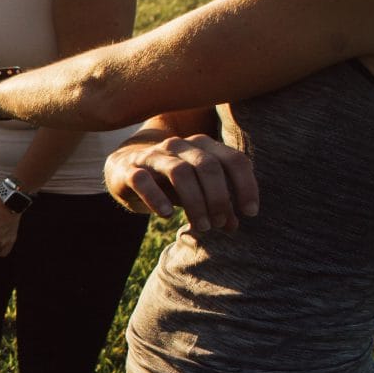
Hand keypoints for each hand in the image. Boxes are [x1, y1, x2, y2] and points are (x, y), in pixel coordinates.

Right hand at [105, 133, 258, 229]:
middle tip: (220, 224)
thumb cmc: (167, 183)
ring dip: (195, 202)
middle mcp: (179, 145)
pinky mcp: (129, 170)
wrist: (123, 170)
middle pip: (208, 166)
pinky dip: (157, 198)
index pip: (233, 160)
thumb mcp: (196, 192)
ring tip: (202, 226)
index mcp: (203, 146)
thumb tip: (234, 225)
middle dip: (219, 198)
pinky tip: (167, 215)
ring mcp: (153, 155)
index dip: (246, 186)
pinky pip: (143, 180)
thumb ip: (216, 204)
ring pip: (180, 172)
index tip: (250, 212)